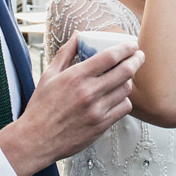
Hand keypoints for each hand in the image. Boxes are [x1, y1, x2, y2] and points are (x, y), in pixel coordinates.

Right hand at [0, 33, 143, 175]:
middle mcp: (88, 92)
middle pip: (124, 72)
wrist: (36, 140)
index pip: (109, 57)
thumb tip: (78, 35)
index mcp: (75, 77)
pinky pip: (123, 108)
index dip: (125, 48)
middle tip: (138, 56)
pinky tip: (119, 96)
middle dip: (136, 60)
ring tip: (126, 76)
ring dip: (129, 80)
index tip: (131, 44)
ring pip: (126, 90)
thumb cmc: (41, 107)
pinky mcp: (101, 125)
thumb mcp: (49, 75)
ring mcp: (97, 110)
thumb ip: (65, 53)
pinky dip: (124, 99)